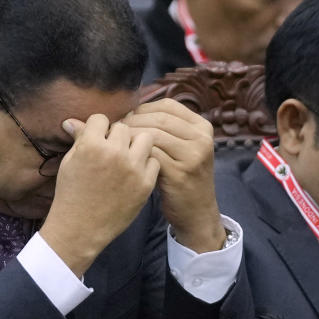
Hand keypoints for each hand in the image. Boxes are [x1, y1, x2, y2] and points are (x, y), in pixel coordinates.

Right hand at [39, 113, 159, 276]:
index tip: (97, 139)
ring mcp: (133, 169)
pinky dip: (146, 164)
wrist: (81, 228)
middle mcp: (114, 153)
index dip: (98, 128)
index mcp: (91, 145)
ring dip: (136, 144)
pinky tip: (134, 172)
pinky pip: (154, 160)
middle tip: (112, 149)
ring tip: (127, 157)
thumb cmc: (71, 194)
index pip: (102, 119)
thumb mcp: (69, 162)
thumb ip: (78, 139)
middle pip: (124, 127)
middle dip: (117, 135)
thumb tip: (71, 120)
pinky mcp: (145, 184)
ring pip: (145, 138)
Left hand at [123, 98, 225, 252]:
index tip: (126, 118)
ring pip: (154, 134)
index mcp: (202, 127)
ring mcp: (193, 156)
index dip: (142, 109)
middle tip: (115, 130)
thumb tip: (132, 111)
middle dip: (133, 121)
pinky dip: (133, 153)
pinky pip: (150, 154)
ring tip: (117, 142)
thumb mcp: (181, 148)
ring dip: (131, 136)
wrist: (196, 212)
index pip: (167, 106)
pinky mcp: (180, 173)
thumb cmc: (180, 177)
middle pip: (159, 118)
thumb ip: (164, 128)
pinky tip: (123, 157)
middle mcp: (202, 138)